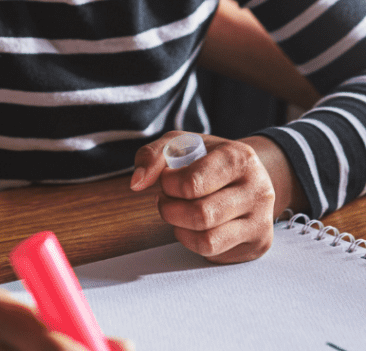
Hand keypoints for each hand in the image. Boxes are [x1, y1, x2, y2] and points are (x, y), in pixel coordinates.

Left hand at [130, 130, 274, 262]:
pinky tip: (195, 226)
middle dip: (170, 210)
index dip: (168, 185)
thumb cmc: (207, 158)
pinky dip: (194, 242)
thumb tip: (136, 183)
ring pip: (209, 241)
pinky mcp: (259, 244)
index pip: (193, 183)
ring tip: (177, 213)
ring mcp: (261, 220)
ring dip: (180, 229)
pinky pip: (216, 254)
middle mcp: (257, 189)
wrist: (247, 174)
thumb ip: (152, 156)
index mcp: (239, 158)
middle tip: (166, 200)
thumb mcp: (179, 143)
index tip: (166, 180)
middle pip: (200, 215)